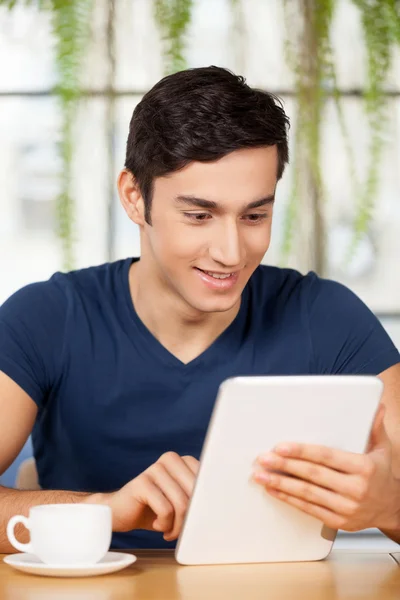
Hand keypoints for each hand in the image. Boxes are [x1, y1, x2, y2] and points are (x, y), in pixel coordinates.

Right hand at [93, 452, 198, 540]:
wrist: (121, 513)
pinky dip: (164, 525)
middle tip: (180, 530)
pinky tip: (156, 525)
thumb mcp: (180, 503)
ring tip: (169, 530)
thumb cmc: (155, 510)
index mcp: (183, 460)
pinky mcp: (141, 482)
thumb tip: (218, 508)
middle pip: (195, 493)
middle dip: (190, 518)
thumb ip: (196, 498)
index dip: (204, 505)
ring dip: (177, 525)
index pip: (207, 482)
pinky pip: (165, 510)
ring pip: (181, 503)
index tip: (197, 519)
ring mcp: (155, 468)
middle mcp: (170, 459)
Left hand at [252, 404, 399, 531]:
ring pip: (307, 494)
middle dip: (284, 466)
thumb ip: (374, 428)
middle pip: (312, 475)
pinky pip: (309, 509)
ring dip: (281, 484)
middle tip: (264, 459)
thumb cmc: (380, 474)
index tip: (281, 447)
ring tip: (261, 476)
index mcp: (363, 467)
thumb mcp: (382, 449)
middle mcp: (355, 489)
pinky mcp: (338, 522)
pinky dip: (289, 499)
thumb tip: (377, 407)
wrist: (392, 508)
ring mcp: (346, 508)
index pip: (326, 456)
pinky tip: (274, 490)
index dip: (301, 451)